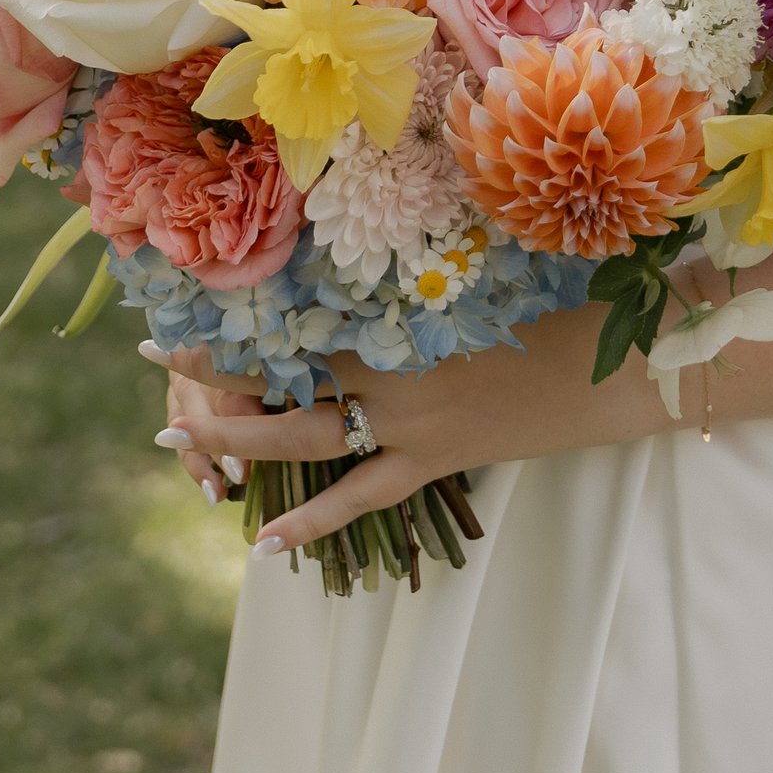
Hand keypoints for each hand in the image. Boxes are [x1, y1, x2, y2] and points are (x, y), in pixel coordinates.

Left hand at [149, 304, 665, 558]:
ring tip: (181, 440)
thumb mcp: (482, 273)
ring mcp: (411, 422)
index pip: (302, 310)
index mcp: (402, 315)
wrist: (615, 363)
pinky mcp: (435, 462)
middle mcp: (394, 370)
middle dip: (218, 365)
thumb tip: (373, 228)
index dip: (244, 301)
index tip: (193, 284)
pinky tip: (263, 543)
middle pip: (286, 370)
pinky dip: (311, 523)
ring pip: (305, 437)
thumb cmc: (560, 297)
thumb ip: (420, 267)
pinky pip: (360, 497)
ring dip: (242, 439)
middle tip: (156, 355)